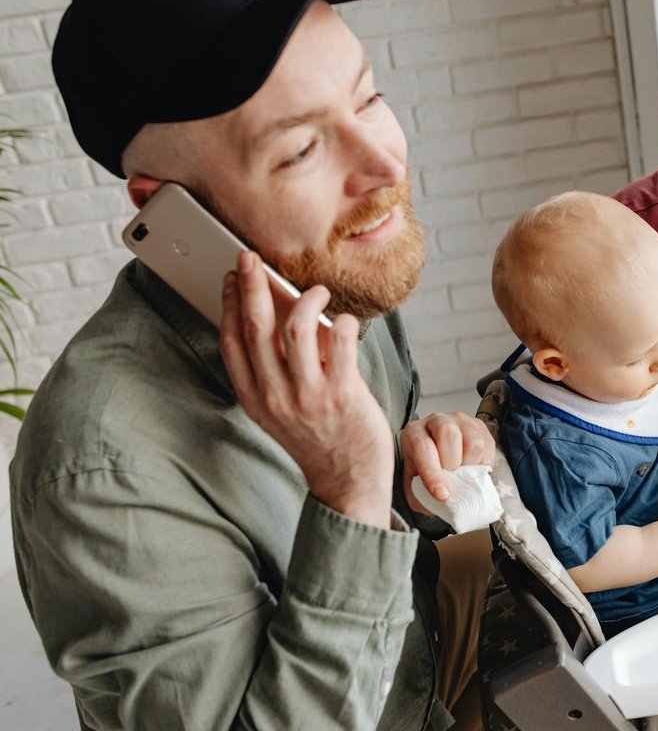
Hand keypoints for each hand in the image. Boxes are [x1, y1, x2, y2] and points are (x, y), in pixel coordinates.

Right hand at [220, 252, 393, 527]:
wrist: (348, 479)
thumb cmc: (320, 436)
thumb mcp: (283, 407)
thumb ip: (277, 368)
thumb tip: (279, 312)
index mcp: (254, 398)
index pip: (231, 341)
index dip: (230, 304)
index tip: (233, 277)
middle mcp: (275, 397)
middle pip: (256, 327)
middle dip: (252, 285)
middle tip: (252, 258)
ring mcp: (308, 396)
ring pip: (296, 328)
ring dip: (306, 299)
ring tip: (317, 292)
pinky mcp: (342, 394)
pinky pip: (338, 340)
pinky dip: (342, 321)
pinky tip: (345, 321)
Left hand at [399, 412, 495, 515]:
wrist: (440, 471)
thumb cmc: (425, 478)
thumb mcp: (417, 490)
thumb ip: (424, 494)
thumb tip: (445, 498)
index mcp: (413, 433)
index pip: (422, 447)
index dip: (433, 473)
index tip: (442, 494)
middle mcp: (436, 421)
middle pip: (448, 434)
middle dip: (452, 463)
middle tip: (452, 481)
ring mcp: (460, 421)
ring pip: (472, 440)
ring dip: (470, 465)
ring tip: (463, 476)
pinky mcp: (479, 427)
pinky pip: (487, 445)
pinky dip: (483, 464)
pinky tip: (473, 470)